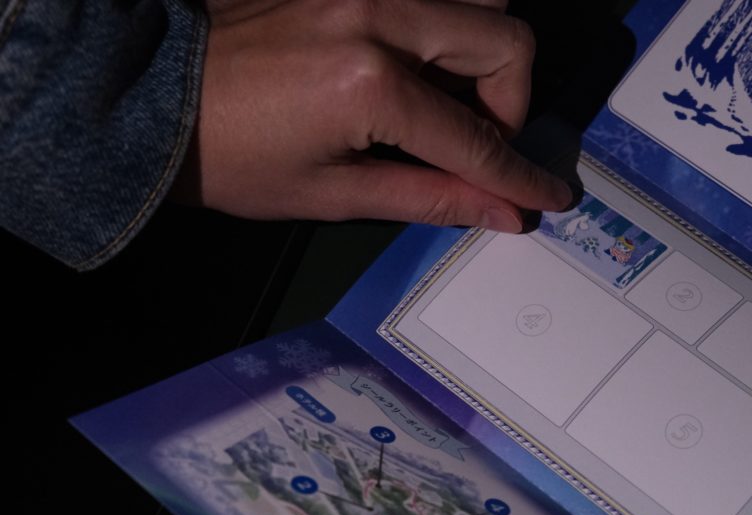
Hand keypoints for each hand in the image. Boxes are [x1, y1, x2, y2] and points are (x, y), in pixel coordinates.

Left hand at [176, 0, 572, 232]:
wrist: (157, 101)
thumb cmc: (236, 162)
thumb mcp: (336, 195)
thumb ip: (432, 197)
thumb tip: (505, 214)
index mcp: (371, 83)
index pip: (477, 136)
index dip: (519, 175)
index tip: (549, 197)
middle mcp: (380, 14)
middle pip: (504, 38)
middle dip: (511, 103)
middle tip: (480, 143)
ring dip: (485, 54)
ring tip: (450, 102)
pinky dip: (449, 31)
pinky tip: (419, 73)